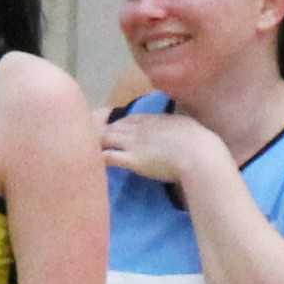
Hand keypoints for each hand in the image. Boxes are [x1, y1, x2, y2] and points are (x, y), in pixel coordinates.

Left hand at [98, 108, 213, 186]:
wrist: (199, 154)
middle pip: (112, 127)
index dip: (118, 125)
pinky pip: (108, 157)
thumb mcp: (186, 125)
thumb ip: (177, 125)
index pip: (128, 119)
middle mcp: (139, 128)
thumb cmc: (199, 142)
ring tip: (84, 152)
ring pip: (105, 138)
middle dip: (100, 133)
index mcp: (152, 119)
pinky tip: (90, 164)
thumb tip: (180, 126)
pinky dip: (98, 159)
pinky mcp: (132, 160)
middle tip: (90, 141)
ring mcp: (133, 143)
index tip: (112, 131)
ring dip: (95, 144)